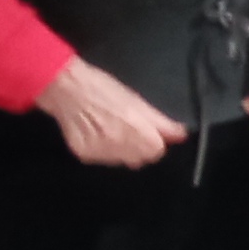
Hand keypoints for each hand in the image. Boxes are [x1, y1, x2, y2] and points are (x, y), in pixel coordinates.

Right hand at [37, 57, 186, 169]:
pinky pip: (103, 159)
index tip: (149, 133)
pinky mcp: (84, 155)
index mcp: (136, 130)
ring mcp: (100, 153)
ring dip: (122, 150)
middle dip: (140, 147)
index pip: (156, 151)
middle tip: (129, 129)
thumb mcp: (136, 100)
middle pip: (140, 159)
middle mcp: (119, 145)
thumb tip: (181, 135)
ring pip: (122, 161)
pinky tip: (97, 133)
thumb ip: (161, 122)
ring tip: (110, 128)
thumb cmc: (103, 88)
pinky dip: (104, 150)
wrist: (67, 89)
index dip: (155, 141)